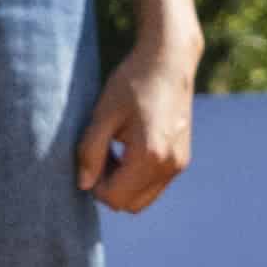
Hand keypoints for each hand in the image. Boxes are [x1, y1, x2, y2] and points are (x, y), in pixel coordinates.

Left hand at [78, 27, 197, 211]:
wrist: (169, 61)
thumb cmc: (132, 82)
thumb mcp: (103, 114)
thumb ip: (90, 152)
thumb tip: (83, 185)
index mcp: (149, 155)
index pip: (114, 198)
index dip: (95, 185)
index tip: (91, 157)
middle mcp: (169, 165)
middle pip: (130, 205)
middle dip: (109, 188)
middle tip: (101, 154)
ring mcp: (179, 164)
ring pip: (143, 198)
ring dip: (124, 184)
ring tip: (115, 150)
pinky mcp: (182, 159)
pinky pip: (155, 185)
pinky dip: (138, 177)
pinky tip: (129, 148)